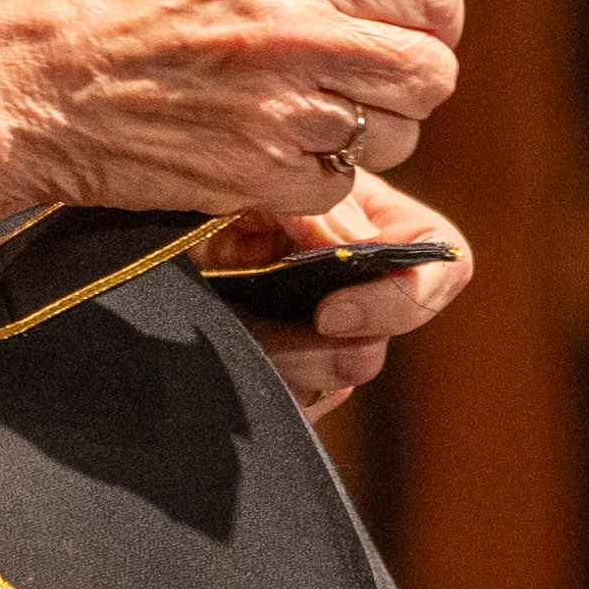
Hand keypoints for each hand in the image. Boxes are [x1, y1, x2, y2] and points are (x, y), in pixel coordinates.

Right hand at [0, 0, 463, 219]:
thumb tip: (406, 9)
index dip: (425, 28)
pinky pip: (337, 188)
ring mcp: (281, 103)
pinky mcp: (258, 172)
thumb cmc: (114, 20)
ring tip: (283, 125)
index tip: (389, 43)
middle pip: (430, 74)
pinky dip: (305, 186)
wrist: (29, 85)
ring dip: (355, 142)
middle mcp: (296, 25)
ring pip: (394, 138)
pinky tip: (251, 160)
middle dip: (401, 93)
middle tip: (346, 97)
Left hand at [200, 171, 476, 423]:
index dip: (404, 296)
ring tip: (237, 338)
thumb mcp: (251, 181)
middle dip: (325, 350)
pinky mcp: (285, 375)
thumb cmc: (203, 189)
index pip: (443, 260)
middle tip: (269, 340)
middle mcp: (355, 282)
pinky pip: (298, 407)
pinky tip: (231, 364)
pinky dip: (266, 393)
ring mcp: (321, 335)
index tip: (329, 313)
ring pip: (339, 381)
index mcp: (369, 221)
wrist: (145, 226)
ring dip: (289, 369)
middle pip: (384, 341)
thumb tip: (350, 244)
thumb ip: (309, 204)